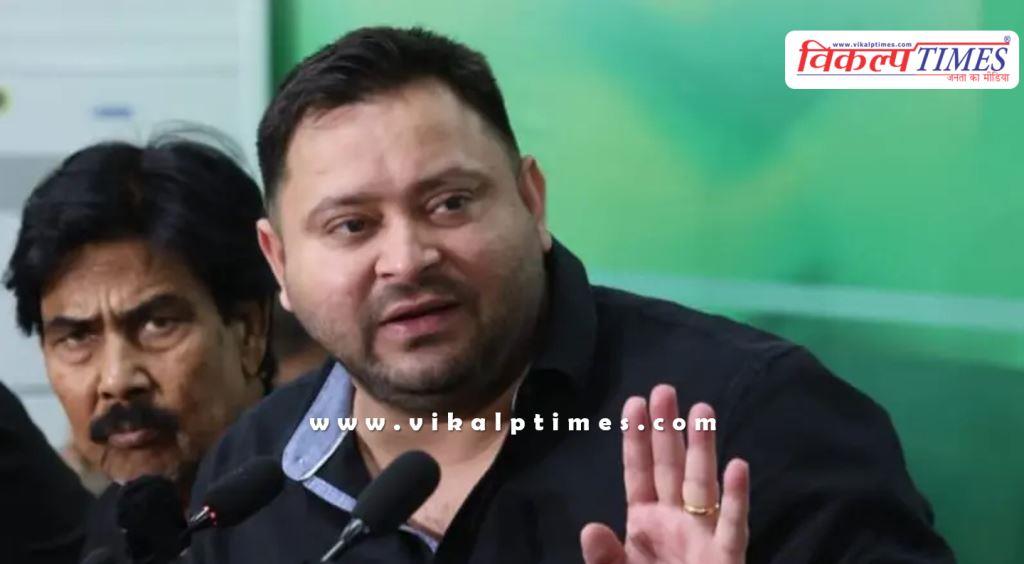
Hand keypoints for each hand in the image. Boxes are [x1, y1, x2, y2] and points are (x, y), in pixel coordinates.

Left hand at [580, 385, 749, 563]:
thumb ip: (605, 558)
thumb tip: (591, 527)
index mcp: (645, 524)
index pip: (640, 473)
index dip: (637, 438)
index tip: (634, 402)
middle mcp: (674, 522)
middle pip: (671, 468)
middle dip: (668, 430)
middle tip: (666, 389)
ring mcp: (702, 537)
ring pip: (702, 486)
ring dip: (702, 449)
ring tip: (702, 410)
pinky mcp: (726, 558)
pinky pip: (732, 525)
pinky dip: (737, 497)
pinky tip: (739, 466)